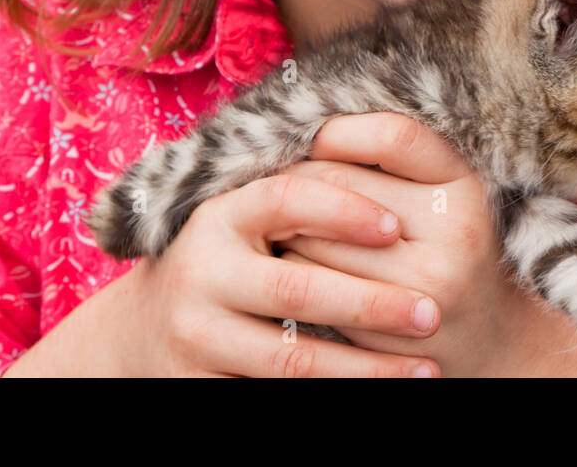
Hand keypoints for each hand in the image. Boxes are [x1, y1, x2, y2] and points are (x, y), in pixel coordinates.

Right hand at [15, 168, 446, 376]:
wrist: (145, 334)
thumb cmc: (229, 265)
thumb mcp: (248, 223)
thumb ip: (302, 199)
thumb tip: (396, 180)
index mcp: (220, 215)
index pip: (285, 197)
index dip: (342, 208)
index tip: (396, 227)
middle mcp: (201, 272)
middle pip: (297, 287)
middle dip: (373, 303)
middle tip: (431, 312)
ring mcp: (197, 334)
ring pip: (295, 358)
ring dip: (367, 369)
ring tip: (426, 371)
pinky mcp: (197, 385)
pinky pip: (278, 395)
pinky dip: (335, 396)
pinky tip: (381, 395)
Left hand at [275, 113, 576, 376]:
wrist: (490, 342)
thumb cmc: (448, 253)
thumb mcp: (443, 196)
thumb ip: (392, 160)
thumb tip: (308, 131)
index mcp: (467, 187)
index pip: (393, 135)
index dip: (341, 131)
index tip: (317, 141)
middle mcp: (455, 233)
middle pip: (340, 184)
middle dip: (297, 182)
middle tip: (280, 186)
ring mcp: (424, 287)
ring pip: (312, 237)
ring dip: (286, 230)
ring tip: (288, 228)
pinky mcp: (389, 331)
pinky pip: (311, 287)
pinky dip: (292, 273)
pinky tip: (299, 270)